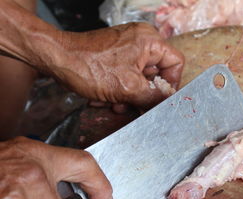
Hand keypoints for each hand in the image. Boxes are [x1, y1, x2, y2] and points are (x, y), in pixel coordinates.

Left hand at [48, 23, 184, 108]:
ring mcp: (128, 47)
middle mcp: (141, 40)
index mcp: (150, 40)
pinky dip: (119, 89)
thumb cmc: (88, 67)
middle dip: (144, 93)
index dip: (171, 84)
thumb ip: (155, 96)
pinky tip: (106, 98)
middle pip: (157, 73)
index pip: (176, 63)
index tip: (160, 99)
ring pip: (141, 78)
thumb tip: (169, 102)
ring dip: (130, 95)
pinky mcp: (116, 55)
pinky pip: (127, 76)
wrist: (58, 60)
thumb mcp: (129, 88)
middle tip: (135, 105)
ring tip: (115, 103)